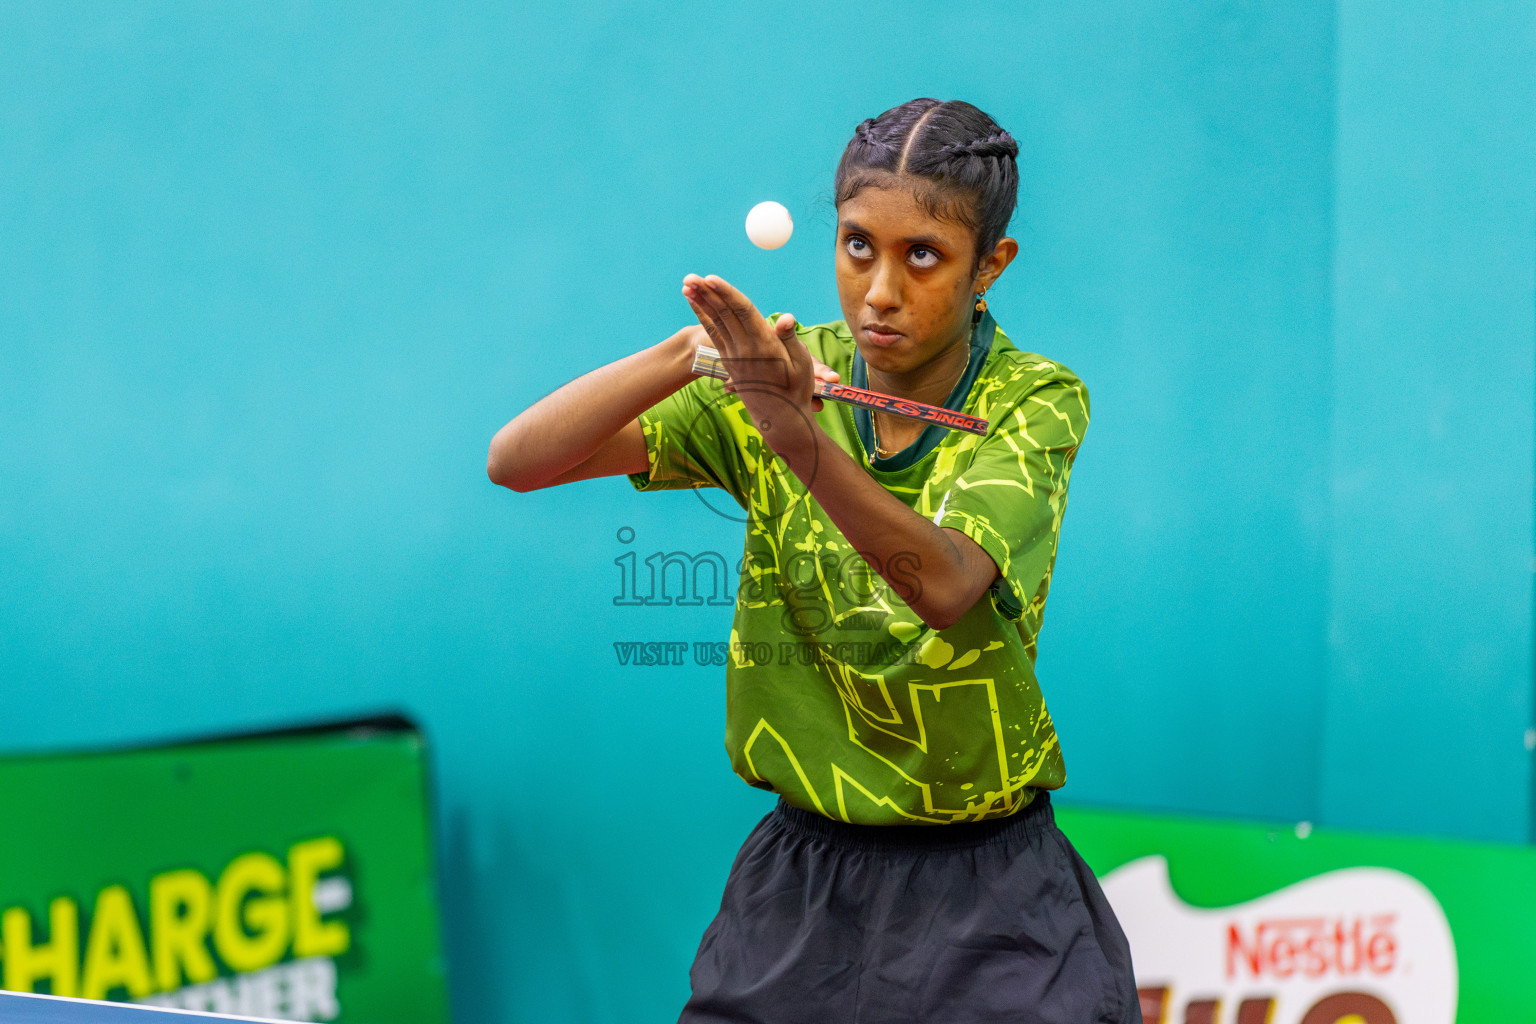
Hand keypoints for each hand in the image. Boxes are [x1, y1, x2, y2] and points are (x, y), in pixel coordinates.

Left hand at [682, 274, 823, 462]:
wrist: (780, 420)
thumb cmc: (797, 389)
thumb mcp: (801, 364)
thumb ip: (790, 339)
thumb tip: (786, 318)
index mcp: (765, 346)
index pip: (742, 313)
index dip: (726, 294)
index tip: (711, 279)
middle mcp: (745, 350)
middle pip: (723, 315)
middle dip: (706, 294)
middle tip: (690, 276)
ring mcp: (734, 358)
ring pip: (714, 323)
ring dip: (700, 302)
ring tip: (687, 284)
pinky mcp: (728, 363)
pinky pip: (713, 334)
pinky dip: (703, 316)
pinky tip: (695, 303)